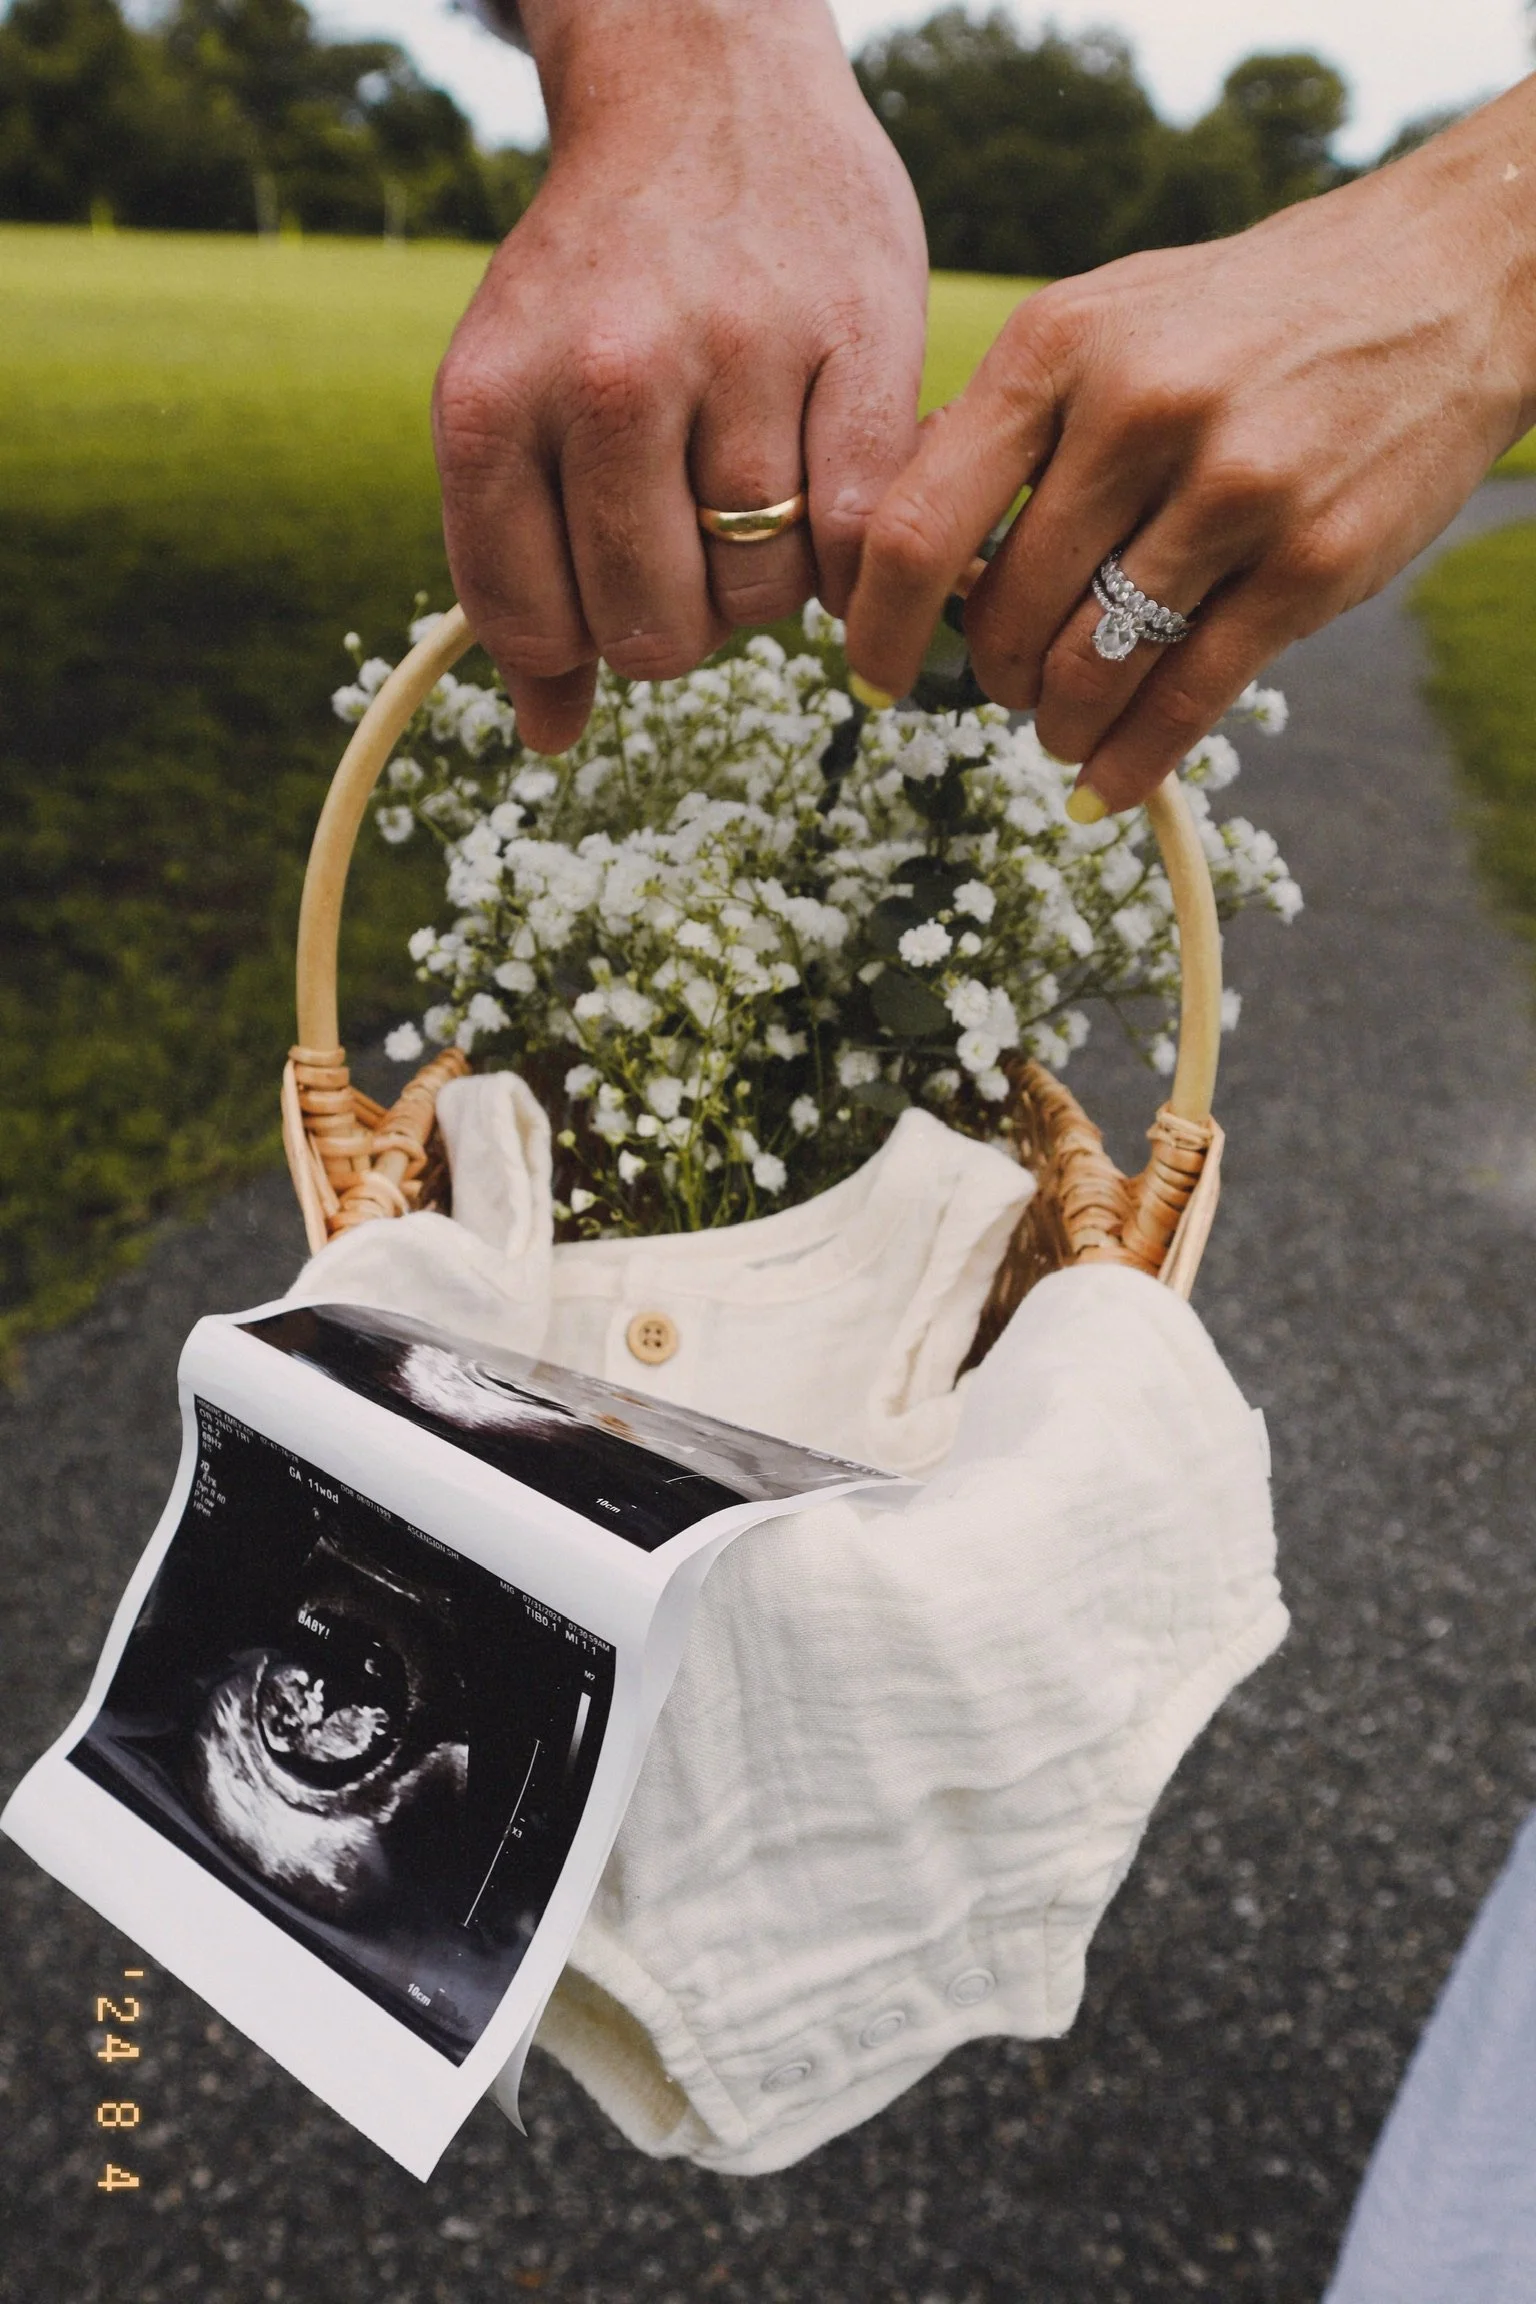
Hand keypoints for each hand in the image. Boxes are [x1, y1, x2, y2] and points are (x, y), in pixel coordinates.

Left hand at [434, 0, 927, 754]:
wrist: (706, 89)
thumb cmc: (606, 282)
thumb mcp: (514, 400)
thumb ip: (519, 566)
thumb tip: (548, 737)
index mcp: (492, 397)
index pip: (532, 622)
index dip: (581, 639)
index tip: (611, 590)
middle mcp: (606, 374)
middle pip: (653, 626)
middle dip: (678, 622)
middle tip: (695, 555)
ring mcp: (737, 352)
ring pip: (761, 592)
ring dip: (767, 582)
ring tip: (760, 501)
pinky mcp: (860, 338)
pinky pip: (864, 537)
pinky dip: (854, 554)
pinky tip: (833, 499)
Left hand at [847, 78, 1535, 813]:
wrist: (1439, 277)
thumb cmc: (1238, 316)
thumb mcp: (1102, 321)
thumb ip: (1004, 424)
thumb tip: (891, 548)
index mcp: (1057, 347)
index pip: (918, 528)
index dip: (878, 628)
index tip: (874, 672)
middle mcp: (1139, 412)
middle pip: (1006, 616)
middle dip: (991, 677)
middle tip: (1006, 685)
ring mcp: (1233, 491)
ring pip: (1090, 671)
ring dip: (1058, 724)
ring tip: (1061, 723)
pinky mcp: (1311, 562)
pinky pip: (1186, 701)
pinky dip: (1130, 764)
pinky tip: (1104, 787)